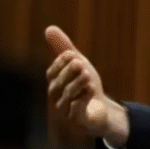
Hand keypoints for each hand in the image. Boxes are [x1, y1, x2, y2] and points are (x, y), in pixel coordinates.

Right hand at [45, 25, 129, 146]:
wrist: (99, 108)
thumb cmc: (84, 85)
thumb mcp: (78, 63)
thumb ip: (64, 48)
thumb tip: (49, 28)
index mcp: (56, 84)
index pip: (52, 73)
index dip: (59, 63)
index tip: (71, 53)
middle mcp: (58, 98)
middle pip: (58, 86)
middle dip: (68, 73)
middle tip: (79, 62)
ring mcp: (67, 111)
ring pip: (67, 98)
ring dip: (77, 84)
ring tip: (87, 74)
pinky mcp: (79, 120)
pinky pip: (76, 113)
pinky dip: (81, 101)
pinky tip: (90, 91)